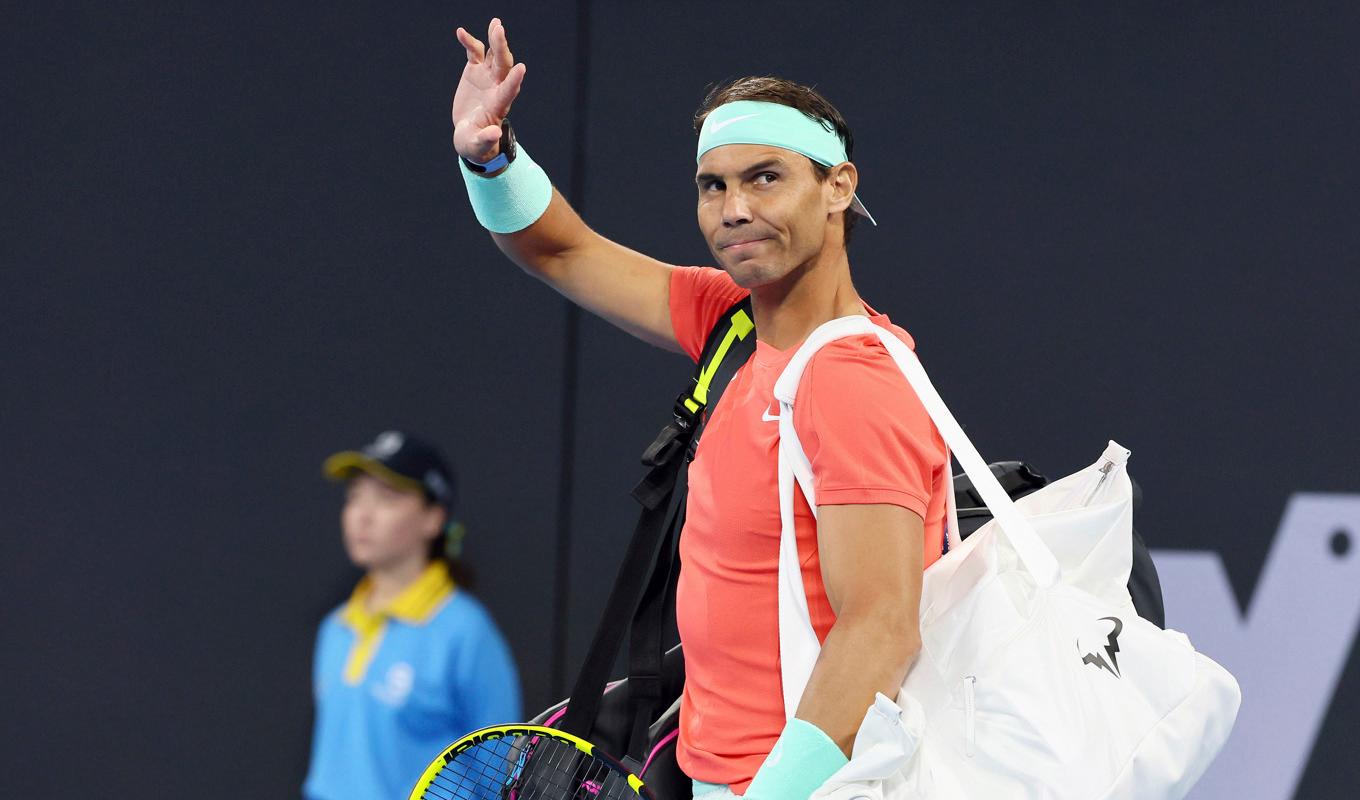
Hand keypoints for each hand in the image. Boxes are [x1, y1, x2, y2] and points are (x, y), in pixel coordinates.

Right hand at [452, 18, 526, 162]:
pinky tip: (460, 32)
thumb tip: (494, 133)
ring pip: (493, 55)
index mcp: (498, 105)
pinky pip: (473, 52)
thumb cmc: (476, 144)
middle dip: (502, 49)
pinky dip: (468, 42)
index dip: (514, 80)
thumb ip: (486, 140)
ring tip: (496, 24)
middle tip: (499, 32)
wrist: (469, 134)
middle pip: (503, 65)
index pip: (509, 91)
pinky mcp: (474, 71)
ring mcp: (486, 77)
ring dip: (495, 40)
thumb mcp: (478, 145)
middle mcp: (496, 87)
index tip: (522, 68)